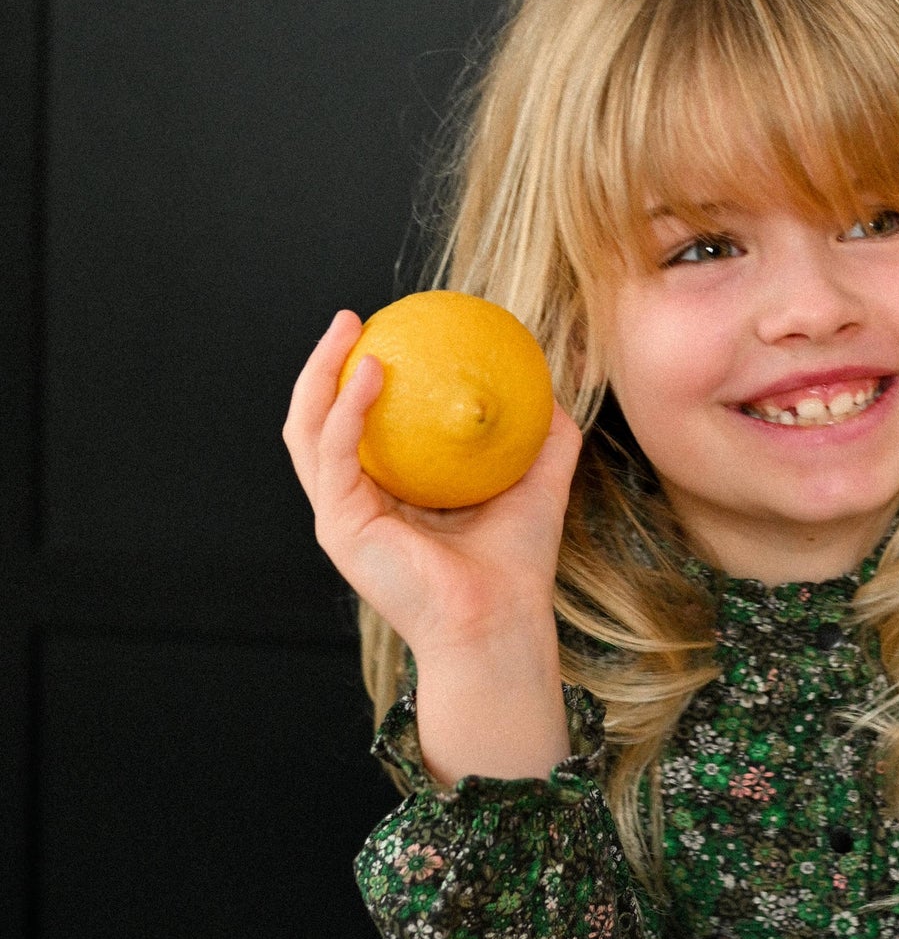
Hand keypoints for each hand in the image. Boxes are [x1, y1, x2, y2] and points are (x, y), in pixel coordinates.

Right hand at [283, 310, 581, 780]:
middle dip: (325, 363)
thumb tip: (552, 388)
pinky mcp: (340, 526)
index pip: (360, 428)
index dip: (361, 377)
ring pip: (307, 429)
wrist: (502, 620)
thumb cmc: (517, 565)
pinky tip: (373, 372)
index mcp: (392, 496)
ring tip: (349, 330)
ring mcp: (341, 516)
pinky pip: (334, 452)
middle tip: (352, 319)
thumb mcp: (537, 483)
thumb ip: (543, 436)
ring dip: (322, 373)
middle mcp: (358, 504)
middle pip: (317, 420)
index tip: (388, 330)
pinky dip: (347, 409)